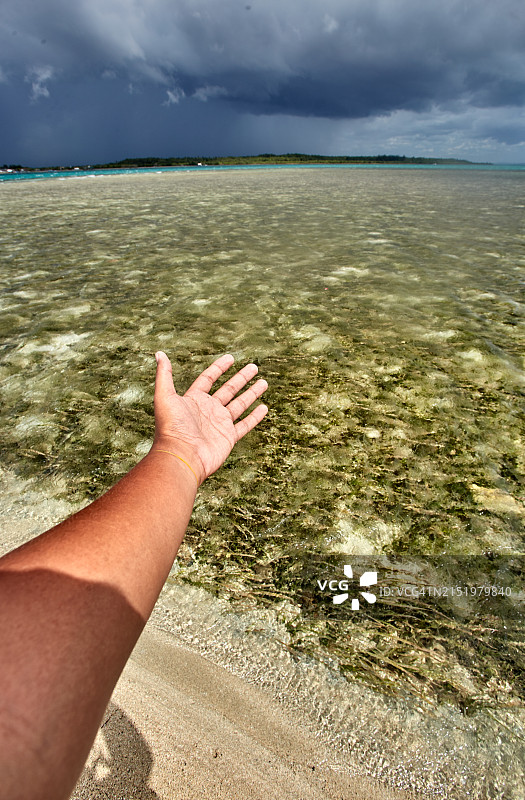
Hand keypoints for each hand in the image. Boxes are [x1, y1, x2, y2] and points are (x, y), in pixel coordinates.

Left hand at [152, 351, 267, 484]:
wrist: (181, 456)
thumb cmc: (171, 428)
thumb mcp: (164, 397)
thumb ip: (164, 375)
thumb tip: (159, 353)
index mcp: (194, 399)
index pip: (208, 378)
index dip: (219, 368)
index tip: (231, 357)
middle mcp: (208, 410)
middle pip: (228, 390)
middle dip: (241, 378)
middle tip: (254, 367)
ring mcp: (219, 424)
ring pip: (239, 405)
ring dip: (251, 393)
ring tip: (264, 382)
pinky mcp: (228, 437)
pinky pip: (244, 425)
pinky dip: (254, 417)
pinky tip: (264, 408)